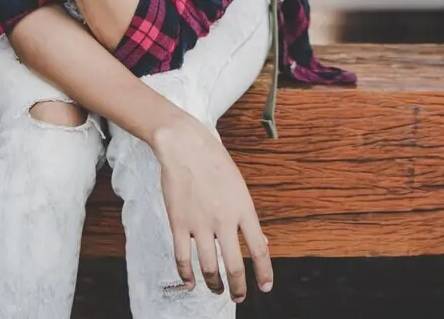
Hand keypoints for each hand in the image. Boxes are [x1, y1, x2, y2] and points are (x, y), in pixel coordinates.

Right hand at [153, 116, 272, 301]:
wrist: (185, 147)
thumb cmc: (215, 164)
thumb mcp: (239, 188)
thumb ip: (248, 217)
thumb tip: (262, 242)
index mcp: (243, 209)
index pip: (259, 249)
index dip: (264, 272)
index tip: (265, 287)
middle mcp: (224, 220)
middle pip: (233, 265)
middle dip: (238, 287)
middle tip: (239, 297)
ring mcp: (199, 223)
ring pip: (208, 266)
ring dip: (214, 284)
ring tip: (217, 290)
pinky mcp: (178, 223)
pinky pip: (182, 257)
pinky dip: (186, 275)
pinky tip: (191, 282)